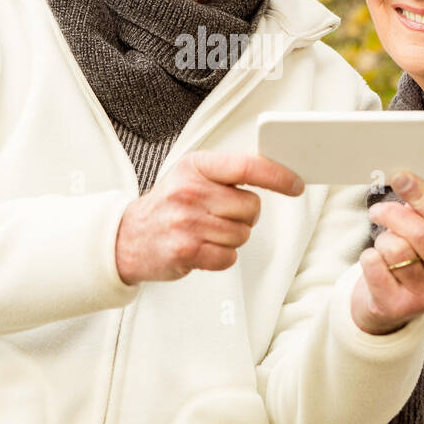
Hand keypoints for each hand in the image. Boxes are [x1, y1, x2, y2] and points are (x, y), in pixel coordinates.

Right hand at [114, 151, 304, 284]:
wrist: (128, 238)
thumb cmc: (167, 206)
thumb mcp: (192, 175)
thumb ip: (228, 172)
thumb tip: (274, 169)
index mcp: (196, 166)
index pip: (246, 166)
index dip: (277, 175)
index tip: (295, 184)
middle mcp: (190, 191)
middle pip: (251, 207)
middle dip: (244, 216)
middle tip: (221, 217)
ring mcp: (187, 221)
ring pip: (242, 234)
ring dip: (231, 238)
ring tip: (205, 233)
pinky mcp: (186, 251)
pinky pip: (229, 256)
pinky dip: (221, 257)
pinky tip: (202, 249)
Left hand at [350, 164, 423, 334]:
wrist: (392, 304)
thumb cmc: (414, 260)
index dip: (422, 196)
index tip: (400, 176)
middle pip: (420, 233)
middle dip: (393, 214)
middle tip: (377, 210)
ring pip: (396, 249)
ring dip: (383, 240)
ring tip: (384, 245)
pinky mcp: (400, 307)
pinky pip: (375, 265)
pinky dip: (369, 257)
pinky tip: (377, 263)